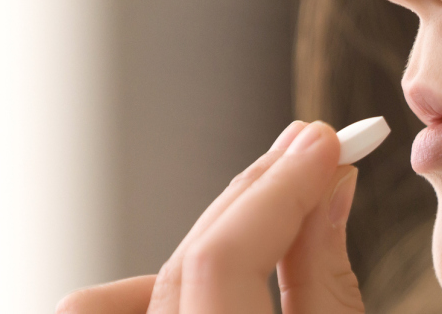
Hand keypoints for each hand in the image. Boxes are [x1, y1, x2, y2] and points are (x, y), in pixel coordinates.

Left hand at [57, 121, 364, 312]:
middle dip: (258, 199)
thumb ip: (325, 275)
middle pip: (191, 258)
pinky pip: (111, 311)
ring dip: (211, 238)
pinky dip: (151, 285)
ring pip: (145, 284)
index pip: (224, 256)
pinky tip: (203, 276)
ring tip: (274, 212)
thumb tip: (330, 184)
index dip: (279, 190)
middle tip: (314, 152)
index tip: (328, 145)